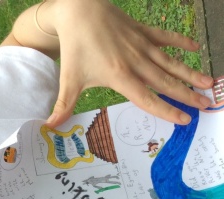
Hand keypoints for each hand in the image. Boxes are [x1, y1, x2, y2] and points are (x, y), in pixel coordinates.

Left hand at [45, 0, 213, 126]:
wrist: (79, 10)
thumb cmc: (74, 47)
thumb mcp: (68, 79)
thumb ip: (63, 106)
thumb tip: (49, 128)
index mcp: (121, 76)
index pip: (148, 98)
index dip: (166, 110)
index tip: (183, 120)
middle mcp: (136, 62)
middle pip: (166, 82)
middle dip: (186, 95)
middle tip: (205, 105)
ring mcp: (141, 45)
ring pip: (171, 62)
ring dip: (190, 73)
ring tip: (208, 83)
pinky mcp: (142, 32)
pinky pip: (165, 38)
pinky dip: (180, 42)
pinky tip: (195, 48)